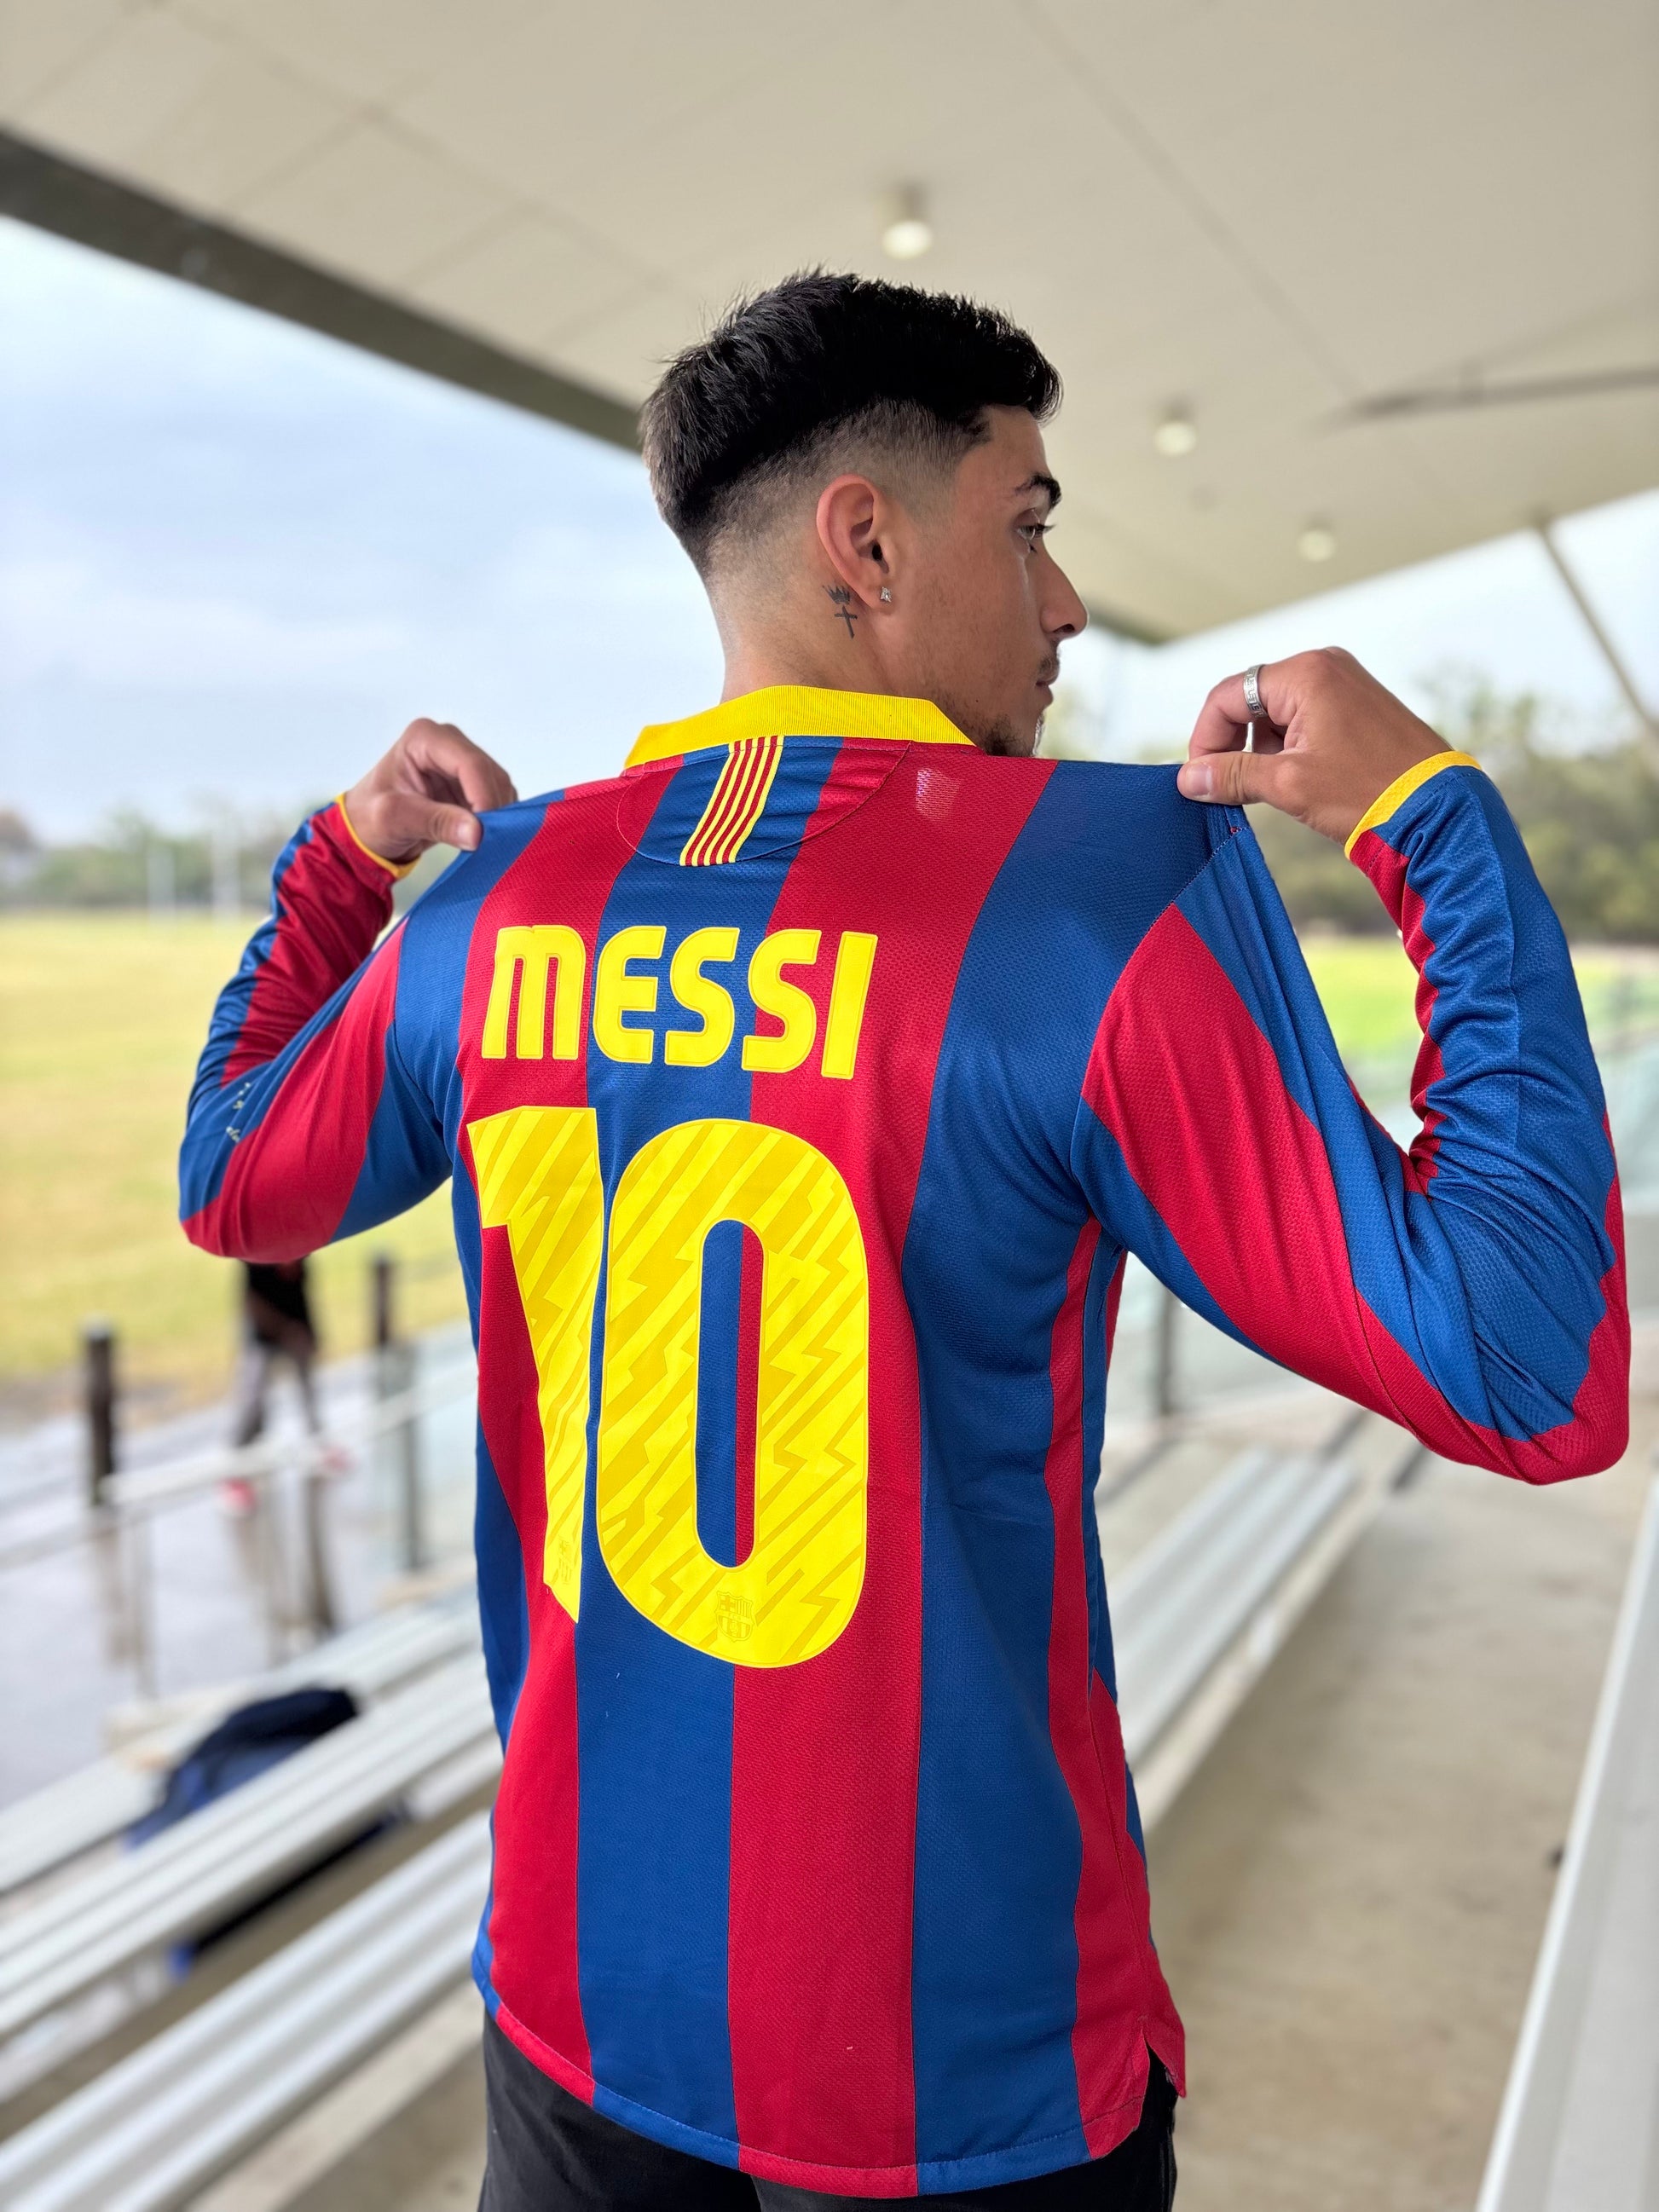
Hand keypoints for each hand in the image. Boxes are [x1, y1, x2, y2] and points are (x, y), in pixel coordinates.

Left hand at [342, 719, 517, 864]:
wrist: (367, 830)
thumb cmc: (370, 818)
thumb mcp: (395, 819)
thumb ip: (436, 822)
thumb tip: (477, 833)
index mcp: (424, 738)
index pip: (469, 763)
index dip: (483, 796)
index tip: (484, 831)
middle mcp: (448, 743)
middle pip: (488, 773)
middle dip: (491, 808)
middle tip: (484, 842)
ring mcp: (461, 762)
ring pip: (498, 786)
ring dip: (496, 815)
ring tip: (478, 842)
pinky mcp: (472, 783)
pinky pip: (497, 798)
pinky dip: (496, 819)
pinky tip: (480, 836)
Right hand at [1176, 649, 1447, 844]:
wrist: (1437, 809)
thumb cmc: (1368, 791)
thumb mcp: (1288, 784)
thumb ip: (1232, 775)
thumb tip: (1189, 779)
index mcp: (1306, 673)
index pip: (1227, 696)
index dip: (1205, 739)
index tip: (1201, 780)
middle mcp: (1325, 667)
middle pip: (1250, 702)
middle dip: (1234, 746)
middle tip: (1229, 789)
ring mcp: (1345, 685)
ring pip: (1276, 715)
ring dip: (1262, 752)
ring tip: (1272, 791)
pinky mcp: (1358, 708)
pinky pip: (1305, 721)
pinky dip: (1289, 751)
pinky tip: (1297, 783)